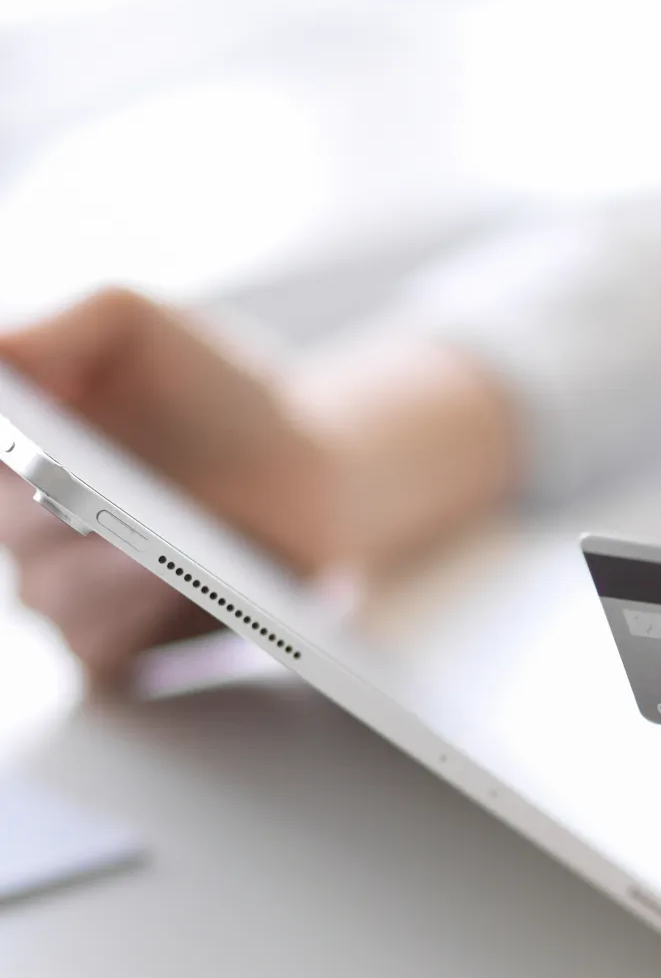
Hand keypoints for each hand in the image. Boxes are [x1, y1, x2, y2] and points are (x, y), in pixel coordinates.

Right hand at [0, 287, 517, 678]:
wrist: (314, 469)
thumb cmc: (220, 393)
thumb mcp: (134, 327)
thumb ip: (56, 332)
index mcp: (12, 450)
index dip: (4, 456)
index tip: (28, 454)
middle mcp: (22, 527)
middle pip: (12, 532)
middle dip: (50, 513)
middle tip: (90, 495)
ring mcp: (69, 594)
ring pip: (52, 597)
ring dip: (104, 574)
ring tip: (151, 553)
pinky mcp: (123, 649)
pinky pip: (99, 650)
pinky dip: (132, 621)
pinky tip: (173, 586)